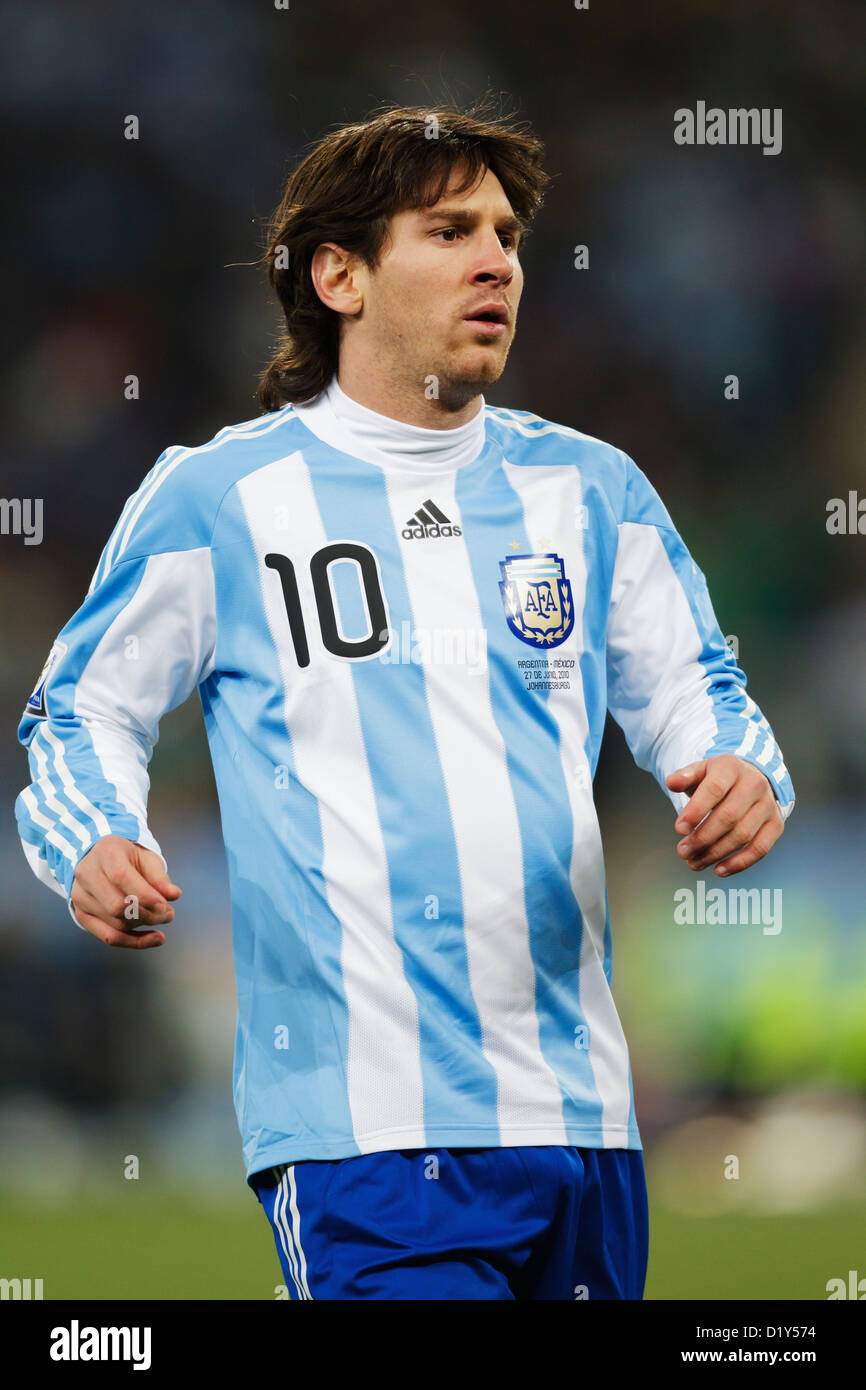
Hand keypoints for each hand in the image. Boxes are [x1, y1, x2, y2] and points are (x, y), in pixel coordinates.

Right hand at [70, 836, 181, 947]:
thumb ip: (159, 876)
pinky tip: (152, 938)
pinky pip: (108, 936)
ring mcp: (80, 896)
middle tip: (168, 914)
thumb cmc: (126, 857)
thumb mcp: (145, 857)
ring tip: (162, 918)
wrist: (99, 858)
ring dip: (144, 926)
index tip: (165, 906)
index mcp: (105, 852)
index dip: (145, 895)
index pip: (121, 877)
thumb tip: (173, 895)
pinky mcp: (81, 915)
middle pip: (116, 906)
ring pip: (115, 923)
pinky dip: (133, 941)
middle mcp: (87, 874)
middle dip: (148, 915)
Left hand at [665, 755, 783, 876]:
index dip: (696, 811)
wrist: (751, 778)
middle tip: (683, 851)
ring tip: (694, 862)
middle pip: (728, 817)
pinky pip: (760, 848)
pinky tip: (719, 870)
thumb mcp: (700, 771)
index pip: (714, 790)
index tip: (679, 829)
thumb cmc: (720, 778)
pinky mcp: (776, 824)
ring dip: (715, 854)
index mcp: (732, 767)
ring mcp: (768, 805)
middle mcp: (754, 784)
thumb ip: (684, 777)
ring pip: (743, 835)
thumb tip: (671, 782)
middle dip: (702, 838)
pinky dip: (739, 863)